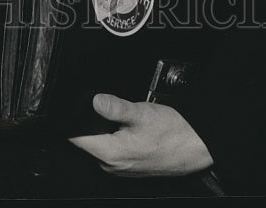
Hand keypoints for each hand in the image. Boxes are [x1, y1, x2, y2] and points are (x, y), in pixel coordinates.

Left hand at [68, 93, 213, 177]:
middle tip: (100, 102)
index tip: (69, 104)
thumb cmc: (173, 134)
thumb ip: (116, 107)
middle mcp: (111, 165)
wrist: (196, 148)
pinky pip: (113, 148)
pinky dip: (115, 134)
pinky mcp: (130, 165)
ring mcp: (121, 167)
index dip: (70, 119)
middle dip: (88, 120)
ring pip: (100, 142)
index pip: (76, 138)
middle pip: (87, 139)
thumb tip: (94, 100)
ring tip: (118, 113)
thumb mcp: (142, 113)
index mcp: (110, 154)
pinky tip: (128, 125)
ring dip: (104, 127)